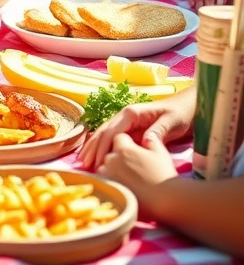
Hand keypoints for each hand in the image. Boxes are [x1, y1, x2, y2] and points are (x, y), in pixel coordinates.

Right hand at [80, 88, 195, 169]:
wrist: (187, 107)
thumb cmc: (180, 113)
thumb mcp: (171, 122)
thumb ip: (157, 131)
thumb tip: (143, 142)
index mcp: (132, 112)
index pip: (112, 130)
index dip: (102, 146)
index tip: (97, 162)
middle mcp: (125, 116)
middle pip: (104, 132)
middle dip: (93, 147)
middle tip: (84, 164)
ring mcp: (127, 123)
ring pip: (106, 135)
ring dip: (94, 148)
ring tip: (84, 162)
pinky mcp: (131, 131)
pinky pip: (114, 140)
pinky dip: (103, 148)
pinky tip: (97, 157)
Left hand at [99, 132, 176, 201]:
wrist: (165, 200)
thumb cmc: (164, 174)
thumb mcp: (160, 152)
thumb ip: (151, 140)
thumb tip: (147, 136)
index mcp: (123, 148)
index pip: (118, 138)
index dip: (127, 142)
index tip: (135, 149)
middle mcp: (112, 160)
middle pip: (110, 153)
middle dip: (118, 156)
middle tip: (132, 164)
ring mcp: (109, 176)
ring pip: (104, 168)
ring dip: (112, 169)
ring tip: (128, 177)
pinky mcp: (110, 191)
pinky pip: (105, 183)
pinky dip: (111, 182)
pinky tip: (123, 186)